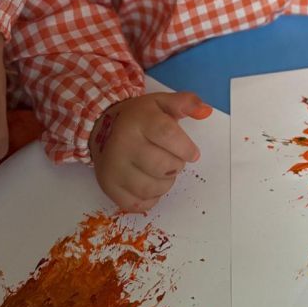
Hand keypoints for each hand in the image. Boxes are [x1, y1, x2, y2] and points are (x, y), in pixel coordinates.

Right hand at [89, 91, 212, 211]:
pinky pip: (138, 204)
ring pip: (151, 188)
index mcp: (138, 120)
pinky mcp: (108, 187)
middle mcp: (122, 144)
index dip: (186, 148)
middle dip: (176, 165)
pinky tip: (150, 182)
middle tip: (175, 160)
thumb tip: (205, 110)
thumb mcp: (161, 102)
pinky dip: (151, 198)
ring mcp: (113, 168)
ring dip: (166, 183)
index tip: (193, 154)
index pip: (168, 135)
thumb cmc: (139, 117)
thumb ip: (185, 103)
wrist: (102, 126)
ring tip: (163, 171)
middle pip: (162, 166)